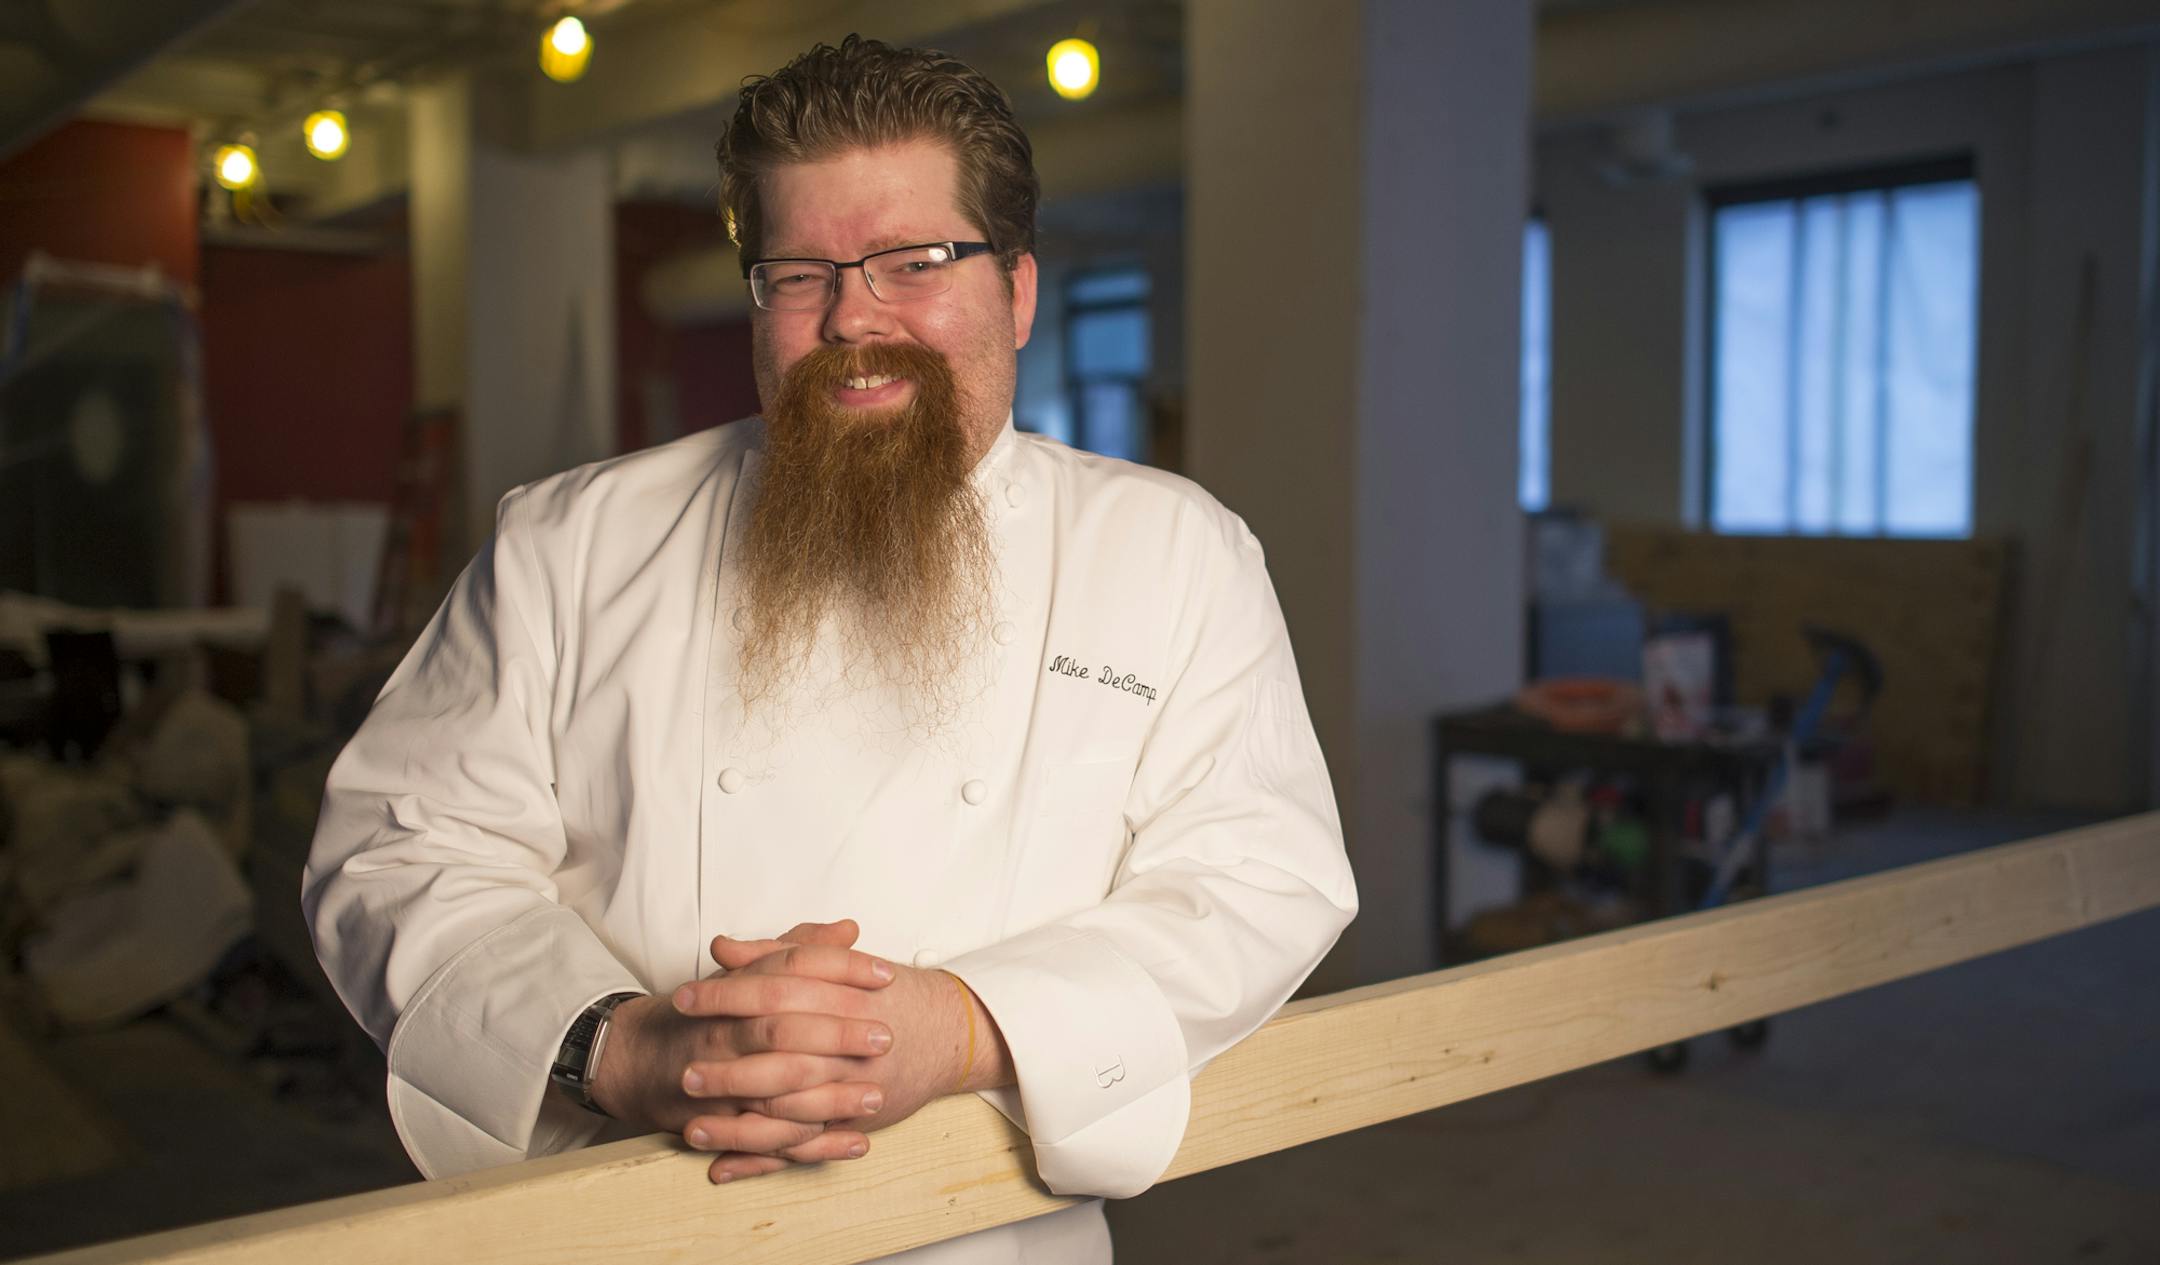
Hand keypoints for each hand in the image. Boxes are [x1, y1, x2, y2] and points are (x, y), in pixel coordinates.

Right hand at [590, 920, 895, 1180]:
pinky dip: (813, 1144)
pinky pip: (768, 1139)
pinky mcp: (719, 1126)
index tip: (885, 976)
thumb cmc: (703, 1015)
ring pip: (777, 1089)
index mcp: (734, 990)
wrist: (634, 1061)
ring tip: (875, 1096)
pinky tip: (854, 1142)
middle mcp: (724, 1033)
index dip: (841, 970)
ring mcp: (719, 1082)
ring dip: (831, 1096)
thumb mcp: (746, 974)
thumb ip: (799, 951)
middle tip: (885, 1036)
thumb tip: (849, 930)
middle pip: (784, 1029)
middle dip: (838, 1034)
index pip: (791, 970)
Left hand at [686, 926, 1007, 1180]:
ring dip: (738, 1122)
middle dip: (728, 1065)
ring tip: (691, 1126)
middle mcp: (849, 1041)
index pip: (776, 988)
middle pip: (781, 1051)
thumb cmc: (885, 994)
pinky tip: (721, 1165)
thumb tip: (723, 949)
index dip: (727, 993)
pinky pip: (802, 1146)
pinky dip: (760, 1159)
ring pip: (789, 1109)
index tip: (685, 998)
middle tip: (683, 1072)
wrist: (949, 1029)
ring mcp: (852, 1085)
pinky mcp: (852, 1121)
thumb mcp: (834, 966)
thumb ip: (778, 953)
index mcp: (840, 993)